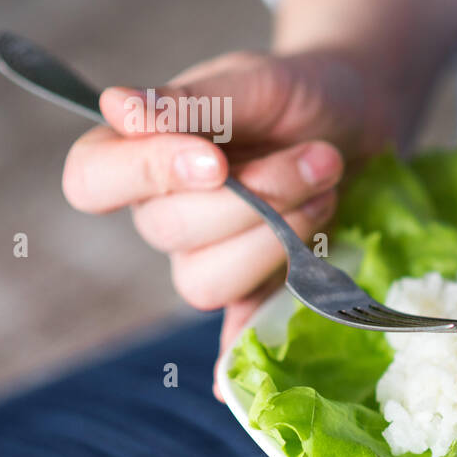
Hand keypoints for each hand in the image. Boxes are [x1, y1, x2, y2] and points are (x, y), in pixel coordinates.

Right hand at [61, 49, 393, 393]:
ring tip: (327, 190)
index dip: (146, 174)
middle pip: (170, 233)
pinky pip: (236, 331)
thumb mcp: (257, 80)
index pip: (93, 179)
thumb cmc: (300, 93)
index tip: (216, 162)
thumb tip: (117, 107)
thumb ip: (195, 100)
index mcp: (139, 150)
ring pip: (205, 283)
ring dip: (277, 239)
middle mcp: (161, 211)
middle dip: (256, 197)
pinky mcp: (256, 289)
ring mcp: (207, 257)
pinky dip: (239, 349)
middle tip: (318, 158)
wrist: (364, 116)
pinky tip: (236, 375)